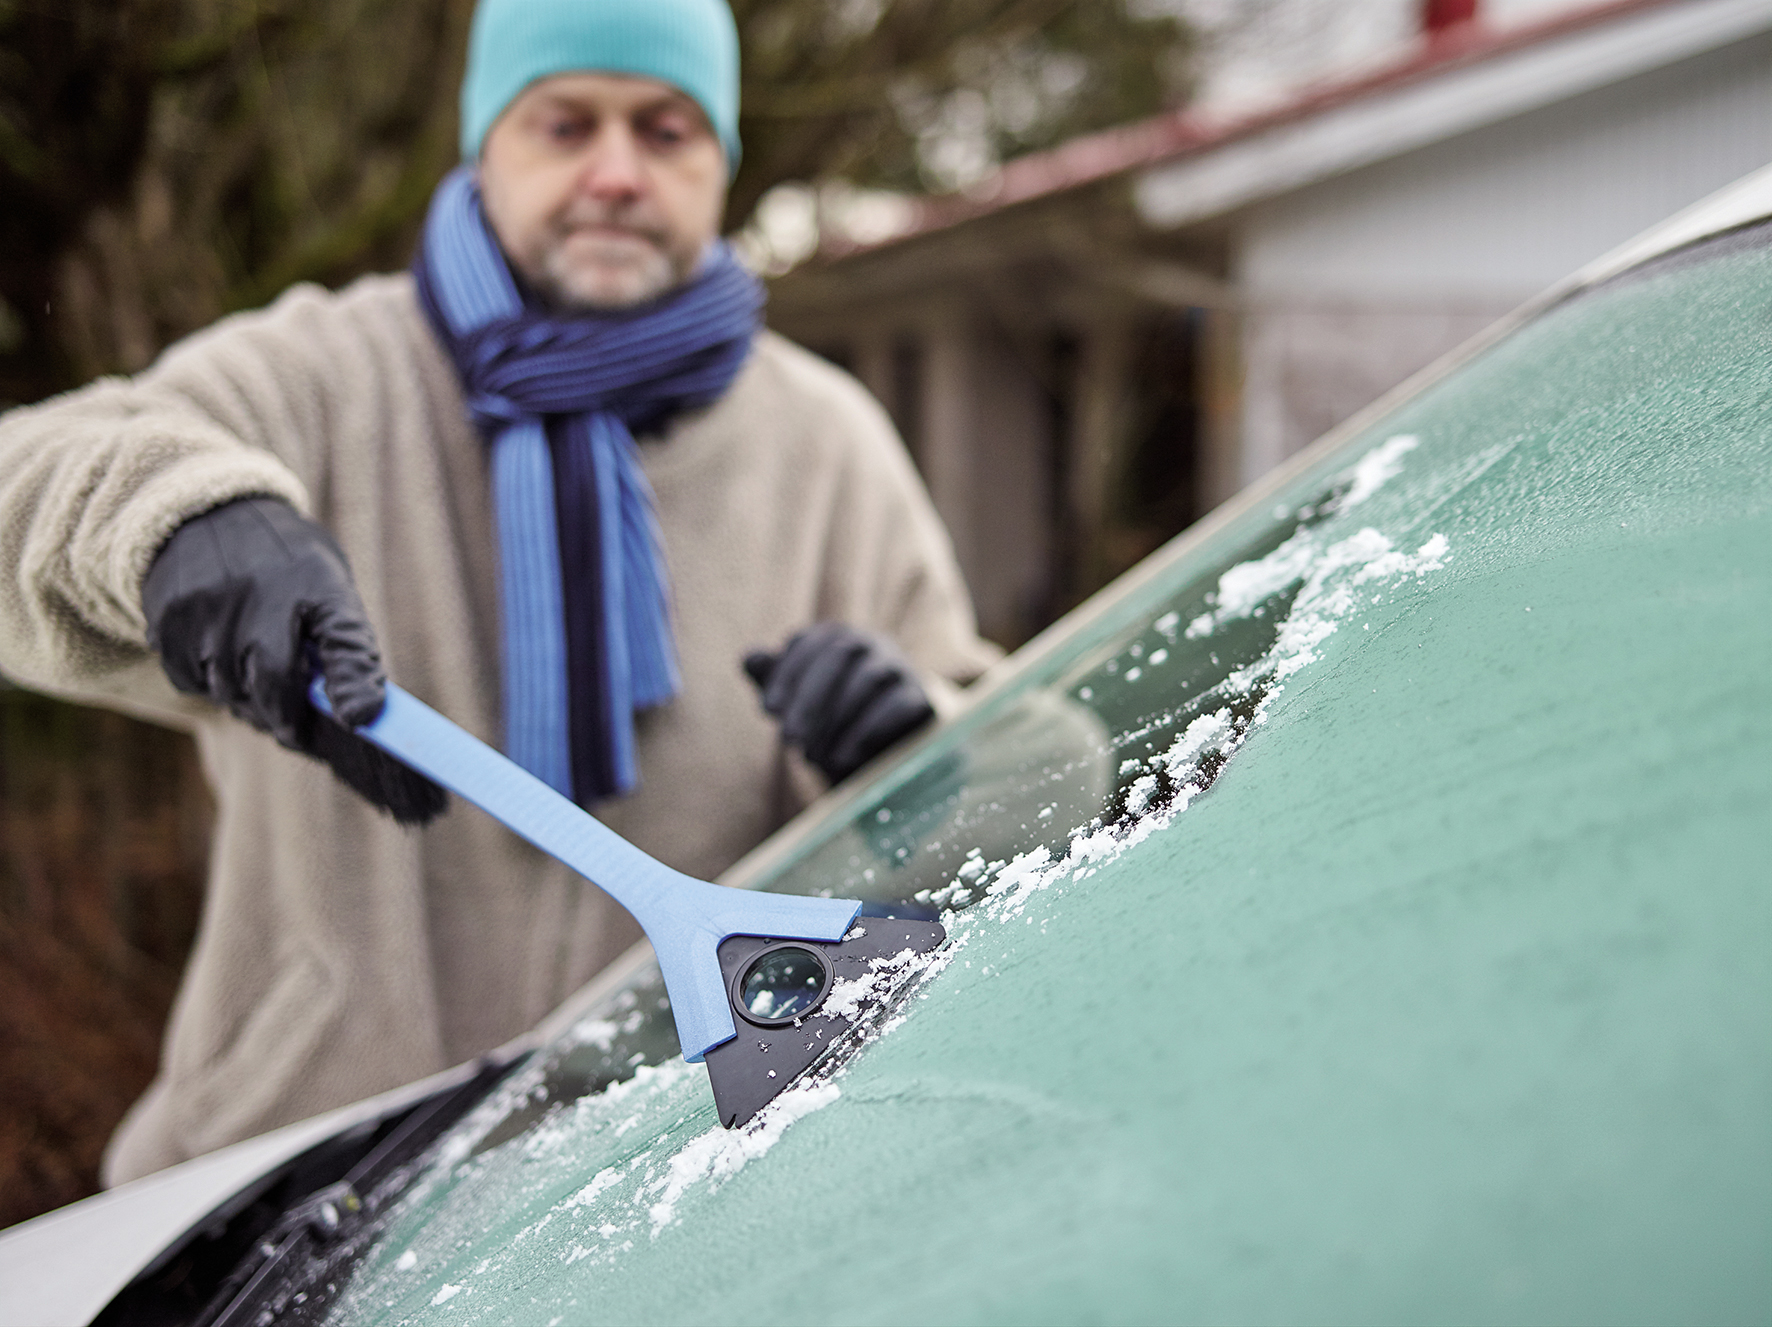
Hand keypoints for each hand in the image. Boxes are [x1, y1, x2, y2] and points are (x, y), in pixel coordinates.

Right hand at [142, 497, 446, 823]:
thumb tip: (356, 714)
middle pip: (272, 683)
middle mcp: (263, 590)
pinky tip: (219, 663)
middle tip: (292, 732)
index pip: (345, 638)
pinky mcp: (169, 617)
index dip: (354, 681)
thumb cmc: (286, 568)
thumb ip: (343, 646)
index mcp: (319, 583)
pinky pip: (189, 680)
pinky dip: (207, 684)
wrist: (210, 511)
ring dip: (244, 703)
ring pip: (227, 689)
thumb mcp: (328, 585)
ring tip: (256, 689)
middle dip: (284, 719)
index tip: (357, 719)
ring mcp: (210, 604)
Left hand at [744, 622, 934, 783]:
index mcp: (836, 637)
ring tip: (813, 757)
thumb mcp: (796, 702)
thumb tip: (750, 658)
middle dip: (811, 698)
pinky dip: (867, 731)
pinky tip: (844, 758)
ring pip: (869, 678)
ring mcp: (900, 667)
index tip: (769, 710)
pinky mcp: (921, 699)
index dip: (786, 674)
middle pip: (840, 653)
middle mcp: (871, 644)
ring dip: (836, 718)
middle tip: (790, 739)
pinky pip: (898, 705)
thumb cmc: (829, 719)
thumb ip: (773, 679)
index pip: (807, 642)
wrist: (879, 754)